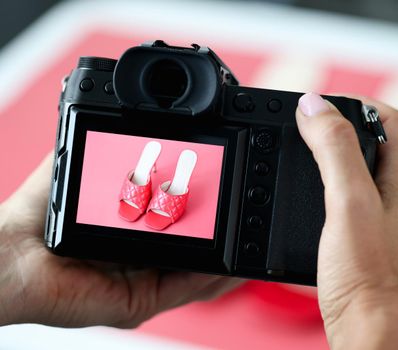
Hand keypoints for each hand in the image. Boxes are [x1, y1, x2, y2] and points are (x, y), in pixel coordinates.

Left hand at [0, 153, 240, 327]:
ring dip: (225, 258)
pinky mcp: (140, 302)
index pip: (177, 226)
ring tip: (248, 238)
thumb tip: (132, 126)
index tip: (222, 194)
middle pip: (193, 250)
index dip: (203, 213)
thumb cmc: (39, 217)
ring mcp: (142, 282)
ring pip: (196, 274)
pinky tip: (228, 262)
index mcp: (131, 235)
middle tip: (245, 215)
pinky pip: (184, 290)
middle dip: (222, 235)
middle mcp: (140, 261)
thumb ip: (108, 152)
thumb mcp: (82, 171)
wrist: (11, 256)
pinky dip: (210, 276)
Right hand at [296, 93, 397, 348]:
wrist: (371, 334)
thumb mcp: (348, 204)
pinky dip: (330, 189)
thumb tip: (314, 106)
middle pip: (378, 145)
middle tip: (309, 124)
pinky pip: (351, 203)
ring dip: (335, 156)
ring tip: (304, 152)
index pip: (393, 121)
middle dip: (344, 126)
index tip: (325, 102)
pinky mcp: (367, 244)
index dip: (361, 101)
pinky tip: (310, 200)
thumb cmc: (369, 279)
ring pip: (362, 174)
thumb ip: (334, 151)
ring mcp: (384, 223)